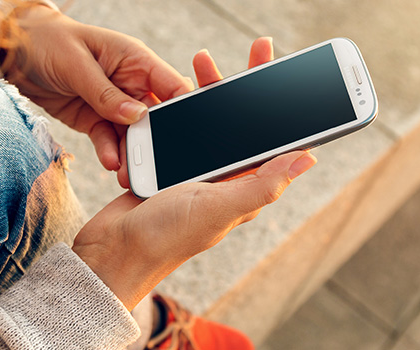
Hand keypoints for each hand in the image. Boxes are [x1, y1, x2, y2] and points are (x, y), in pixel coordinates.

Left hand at [0, 5, 192, 183]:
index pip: (172, 85)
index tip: (188, 135)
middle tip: (154, 165)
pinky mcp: (95, 120)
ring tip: (128, 174)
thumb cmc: (49, 41)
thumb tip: (138, 116)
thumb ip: (106, 93)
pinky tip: (111, 164)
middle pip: (155, 117)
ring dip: (132, 154)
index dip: (185, 109)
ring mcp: (114, 103)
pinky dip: (110, 153)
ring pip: (133, 134)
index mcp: (136, 60)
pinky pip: (109, 140)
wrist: (14, 53)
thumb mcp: (77, 64)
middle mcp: (131, 83)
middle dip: (156, 141)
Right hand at [72, 38, 312, 309]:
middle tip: (249, 51)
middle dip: (242, 86)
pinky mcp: (165, 168)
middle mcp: (222, 179)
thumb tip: (308, 158)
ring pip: (207, 121)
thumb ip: (262, 183)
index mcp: (243, 187)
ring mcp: (193, 172)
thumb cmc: (166, 238)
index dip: (278, 105)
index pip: (271, 139)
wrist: (110, 252)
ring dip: (205, 91)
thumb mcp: (219, 208)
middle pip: (241, 123)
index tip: (280, 70)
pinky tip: (168, 93)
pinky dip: (173, 109)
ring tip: (200, 64)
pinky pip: (175, 130)